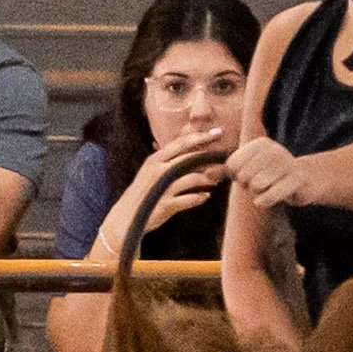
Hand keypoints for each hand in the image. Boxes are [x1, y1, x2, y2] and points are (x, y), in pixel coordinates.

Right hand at [94, 126, 225, 259]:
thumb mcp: (152, 172)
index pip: (181, 143)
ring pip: (190, 178)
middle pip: (189, 158)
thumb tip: (189, 150)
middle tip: (226, 154)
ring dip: (206, 179)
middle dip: (209, 155)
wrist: (126, 218)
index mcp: (155, 159)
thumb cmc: (143, 194)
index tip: (217, 133)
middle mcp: (158, 170)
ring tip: (216, 181)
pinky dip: (198, 198)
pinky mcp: (165, 205)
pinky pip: (187, 200)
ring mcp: (162, 188)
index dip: (201, 137)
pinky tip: (206, 197)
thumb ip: (168, 161)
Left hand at [226, 137, 306, 211]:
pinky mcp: (296, 179)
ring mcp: (286, 163)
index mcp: (259, 144)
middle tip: (261, 185)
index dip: (237, 177)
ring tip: (268, 189)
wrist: (304, 182)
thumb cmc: (271, 177)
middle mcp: (273, 149)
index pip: (232, 165)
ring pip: (256, 186)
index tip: (251, 176)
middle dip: (249, 186)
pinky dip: (264, 201)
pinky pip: (270, 195)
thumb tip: (205, 175)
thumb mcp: (247, 170)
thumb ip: (225, 172)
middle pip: (243, 176)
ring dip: (258, 194)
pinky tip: (267, 199)